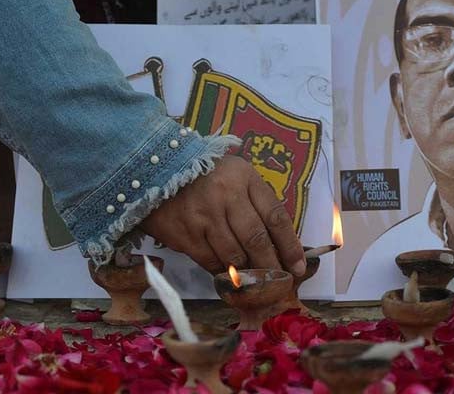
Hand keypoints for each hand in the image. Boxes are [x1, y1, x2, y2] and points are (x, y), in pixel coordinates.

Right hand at [139, 154, 305, 275]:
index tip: (299, 266)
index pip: (275, 216)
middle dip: (272, 266)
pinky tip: (231, 277)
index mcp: (245, 179)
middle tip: (280, 283)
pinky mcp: (185, 235)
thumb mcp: (236, 175)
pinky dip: (224, 273)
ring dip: (249, 274)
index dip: (290, 245)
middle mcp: (226, 196)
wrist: (155, 170)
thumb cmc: (206, 174)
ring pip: (235, 256)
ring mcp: (204, 217)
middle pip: (257, 240)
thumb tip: (278, 242)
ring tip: (258, 284)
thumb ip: (257, 202)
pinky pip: (211, 263)